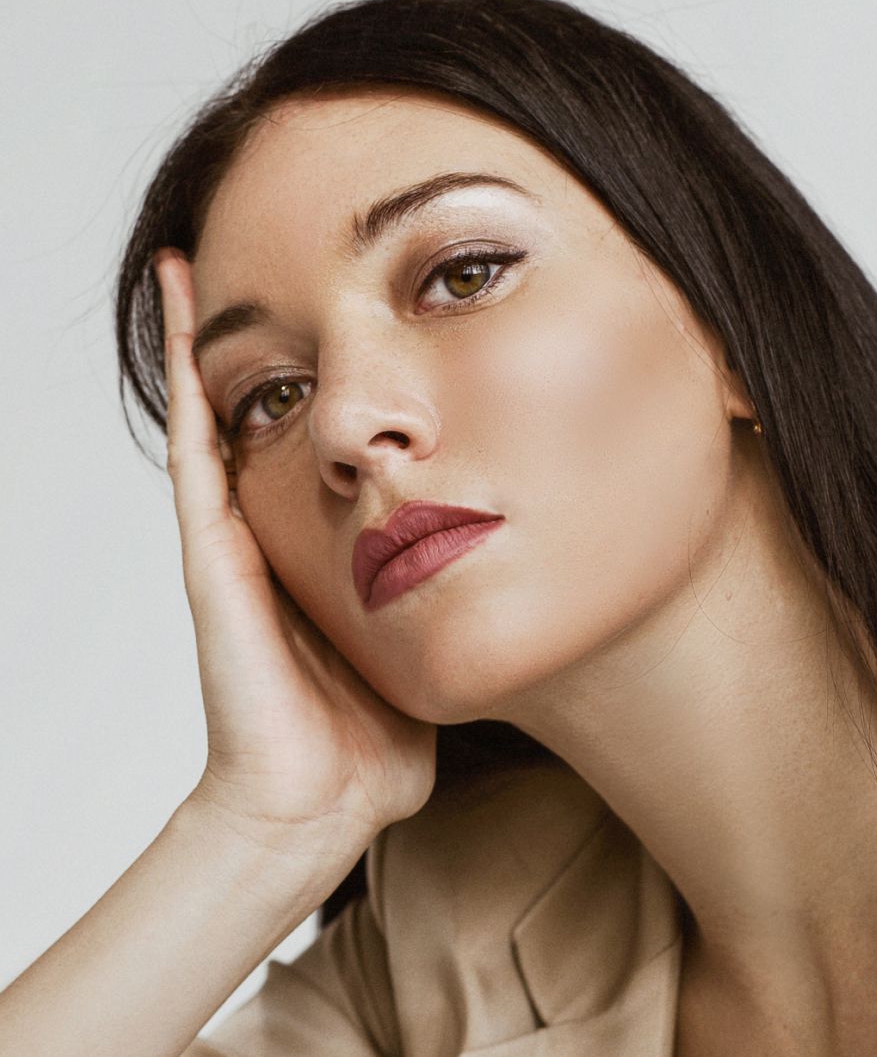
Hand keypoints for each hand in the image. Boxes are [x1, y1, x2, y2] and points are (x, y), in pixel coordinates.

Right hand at [154, 248, 437, 853]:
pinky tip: (181, 303)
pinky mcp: (213, 557)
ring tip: (204, 251)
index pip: (321, 451)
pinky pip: (197, 450)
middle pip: (264, 419)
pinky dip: (184, 377)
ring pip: (219, 417)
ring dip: (211, 338)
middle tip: (274, 256)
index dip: (331, 388)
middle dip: (268, 343)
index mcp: (323, 554)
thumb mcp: (430, 645)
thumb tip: (514, 569)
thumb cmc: (374, 745)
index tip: (356, 319)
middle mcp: (273, 538)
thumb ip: (454, 601)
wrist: (320, 805)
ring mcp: (236, 544)